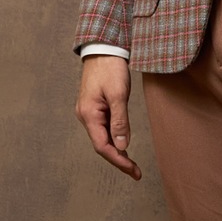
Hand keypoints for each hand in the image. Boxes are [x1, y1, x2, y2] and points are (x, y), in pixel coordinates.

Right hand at [76, 55, 141, 179]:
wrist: (103, 48)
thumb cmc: (110, 68)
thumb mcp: (118, 94)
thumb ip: (120, 121)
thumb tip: (122, 146)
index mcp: (89, 114)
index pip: (103, 146)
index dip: (118, 161)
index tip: (133, 170)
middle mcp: (86, 116)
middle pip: (101, 145)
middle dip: (119, 160)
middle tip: (136, 172)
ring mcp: (89, 112)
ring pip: (103, 137)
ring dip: (117, 151)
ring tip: (132, 164)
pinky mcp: (94, 107)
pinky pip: (104, 128)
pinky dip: (114, 138)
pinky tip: (123, 144)